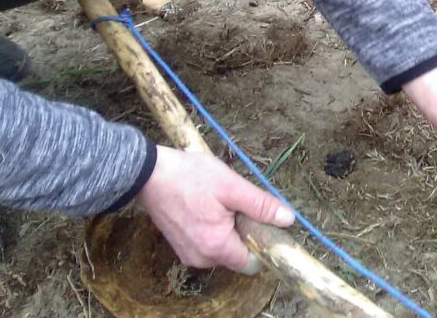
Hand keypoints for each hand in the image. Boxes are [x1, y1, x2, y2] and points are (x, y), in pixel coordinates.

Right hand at [136, 145, 294, 273]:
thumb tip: (287, 219)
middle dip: (242, 232)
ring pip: (222, 249)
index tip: (259, 220)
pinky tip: (206, 206)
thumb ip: (260, 205)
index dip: (261, 243)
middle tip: (235, 203)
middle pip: (236, 255)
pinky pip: (206, 244)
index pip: (251, 263)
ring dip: (227, 229)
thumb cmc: (190, 177)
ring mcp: (188, 253)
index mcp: (216, 247)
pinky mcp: (180, 245)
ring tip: (218, 202)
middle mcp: (201, 258)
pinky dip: (212, 229)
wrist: (149, 174)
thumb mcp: (231, 186)